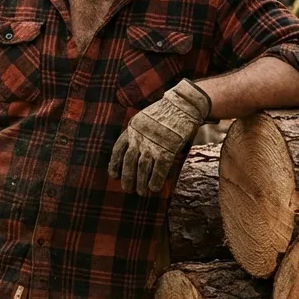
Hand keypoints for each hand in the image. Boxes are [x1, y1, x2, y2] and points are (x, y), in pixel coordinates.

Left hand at [109, 79, 211, 195]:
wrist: (184, 105)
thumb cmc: (165, 114)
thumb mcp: (144, 119)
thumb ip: (137, 134)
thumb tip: (132, 152)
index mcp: (132, 128)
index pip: (118, 149)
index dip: (114, 164)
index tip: (114, 175)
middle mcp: (140, 136)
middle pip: (129, 161)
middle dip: (127, 177)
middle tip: (127, 189)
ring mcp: (154, 143)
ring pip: (142, 167)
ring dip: (140, 183)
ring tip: (141, 193)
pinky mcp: (169, 148)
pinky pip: (160, 168)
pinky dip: (156, 180)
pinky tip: (154, 188)